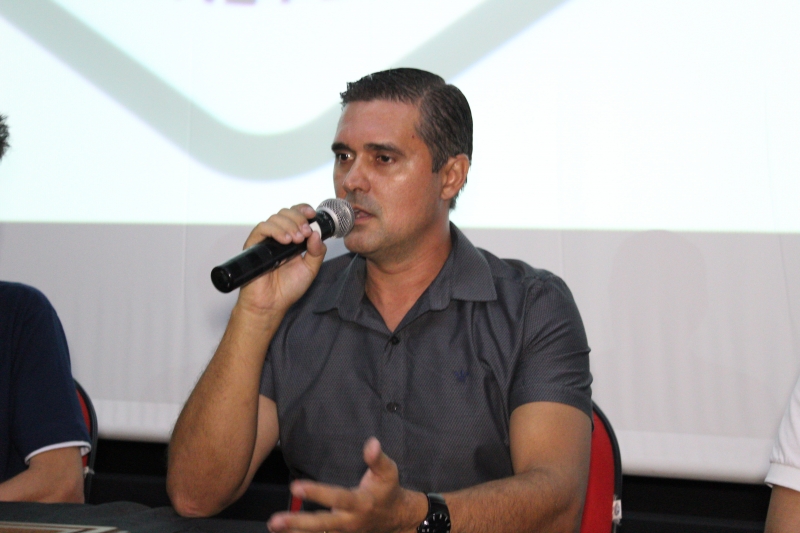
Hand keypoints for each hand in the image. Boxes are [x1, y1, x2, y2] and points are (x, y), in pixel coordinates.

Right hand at [236, 204, 326, 315]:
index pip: (295, 215)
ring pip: (275, 218)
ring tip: (296, 240)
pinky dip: (275, 230)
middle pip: (286, 213)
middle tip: (305, 234)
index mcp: (292, 239)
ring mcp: (266, 240)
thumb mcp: (310, 269)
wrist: (270, 304)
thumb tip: (317, 233)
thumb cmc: (288, 289)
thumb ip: (317, 251)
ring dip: (289, 225)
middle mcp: (278, 236)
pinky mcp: (254, 245)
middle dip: (298, 219)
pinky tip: (285, 240)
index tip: (312, 214)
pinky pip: (262, 228)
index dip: (303, 210)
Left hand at [267, 438, 426, 532]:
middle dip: (298, 523)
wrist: (396, 518)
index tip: (296, 487)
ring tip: (273, 526)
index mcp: (361, 503)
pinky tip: (284, 532)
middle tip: (276, 521)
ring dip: (295, 531)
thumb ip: (377, 459)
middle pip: (322, 524)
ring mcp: (343, 532)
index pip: (337, 498)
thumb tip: (371, 442)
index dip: (317, 493)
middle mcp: (350, 521)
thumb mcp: (388, 472)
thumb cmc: (388, 490)